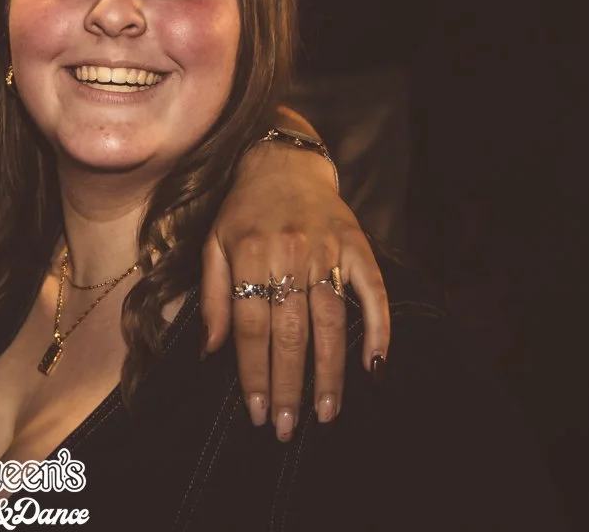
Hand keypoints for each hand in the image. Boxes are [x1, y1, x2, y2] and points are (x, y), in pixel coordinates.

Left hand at [200, 142, 389, 440]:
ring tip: (325, 413)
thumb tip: (210, 351)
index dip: (253, 373)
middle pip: (289, 333)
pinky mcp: (358, 246)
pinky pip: (372, 293)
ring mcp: (328, 251)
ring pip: (330, 322)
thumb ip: (212, 296)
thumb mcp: (214, 244)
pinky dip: (377, 328)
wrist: (283, 161)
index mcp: (249, 253)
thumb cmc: (243, 210)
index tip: (255, 411)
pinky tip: (373, 365)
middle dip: (288, 387)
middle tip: (286, 427)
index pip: (251, 327)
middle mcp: (289, 254)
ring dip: (329, 373)